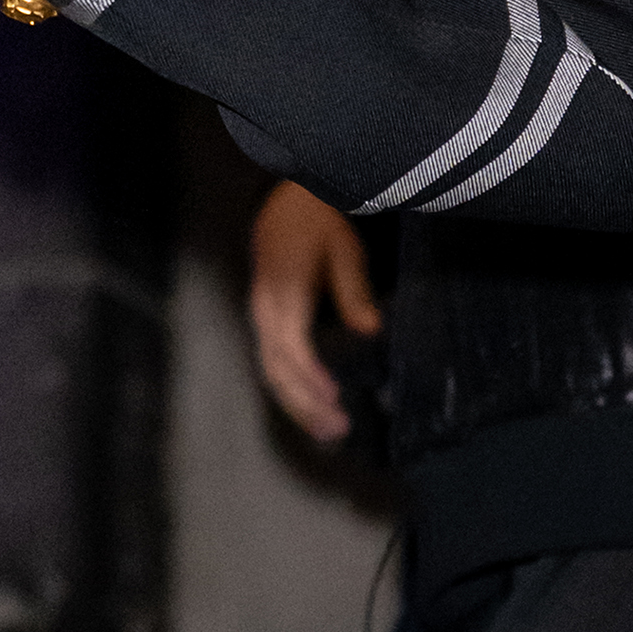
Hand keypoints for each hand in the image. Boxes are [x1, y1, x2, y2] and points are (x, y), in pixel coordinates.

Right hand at [249, 182, 382, 442]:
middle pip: (277, 370)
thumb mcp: (344, 248)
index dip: (311, 376)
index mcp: (282, 293)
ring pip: (272, 373)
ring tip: (330, 431)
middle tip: (338, 430)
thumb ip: (354, 291)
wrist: (285, 200)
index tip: (334, 396)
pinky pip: (274, 364)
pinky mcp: (267, 323)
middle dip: (305, 405)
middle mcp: (265, 312)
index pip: (291, 346)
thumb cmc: (319, 221)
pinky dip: (293, 390)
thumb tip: (370, 330)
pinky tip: (316, 407)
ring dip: (298, 405)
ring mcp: (262, 318)